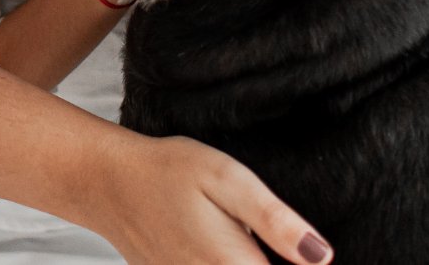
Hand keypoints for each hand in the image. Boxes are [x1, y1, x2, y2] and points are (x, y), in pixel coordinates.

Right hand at [80, 126, 333, 264]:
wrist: (107, 183)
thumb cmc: (167, 173)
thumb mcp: (227, 179)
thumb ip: (275, 221)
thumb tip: (321, 257)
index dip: (305, 264)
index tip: (304, 249)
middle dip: (280, 259)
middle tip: (268, 236)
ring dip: (251, 261)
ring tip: (245, 235)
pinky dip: (227, 263)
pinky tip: (227, 244)